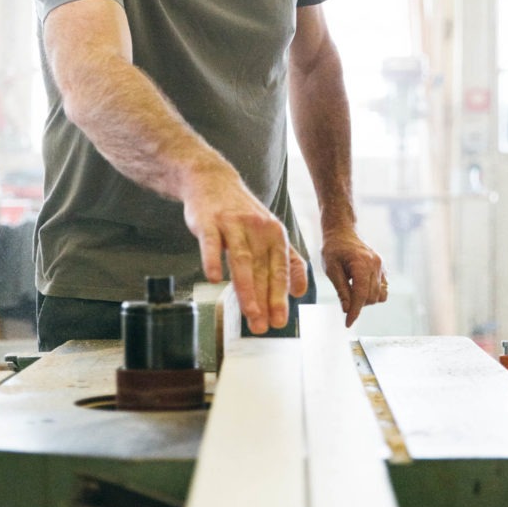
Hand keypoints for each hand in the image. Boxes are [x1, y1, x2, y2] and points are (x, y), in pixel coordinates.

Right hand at [183, 169, 307, 334]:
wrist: (212, 180)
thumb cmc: (241, 212)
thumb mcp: (269, 231)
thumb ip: (286, 259)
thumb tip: (298, 291)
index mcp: (275, 233)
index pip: (280, 269)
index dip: (280, 296)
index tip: (280, 321)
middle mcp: (257, 228)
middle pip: (262, 269)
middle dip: (264, 300)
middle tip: (263, 326)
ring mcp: (232, 223)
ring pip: (241, 259)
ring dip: (246, 288)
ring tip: (249, 312)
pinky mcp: (208, 221)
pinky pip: (211, 243)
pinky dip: (212, 260)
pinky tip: (213, 278)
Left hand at [321, 226, 386, 327]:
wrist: (342, 231)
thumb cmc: (333, 249)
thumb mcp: (331, 269)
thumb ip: (341, 290)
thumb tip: (347, 310)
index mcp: (362, 263)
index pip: (361, 294)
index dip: (355, 311)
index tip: (348, 323)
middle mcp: (376, 265)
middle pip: (371, 297)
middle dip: (358, 304)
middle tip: (344, 298)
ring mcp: (381, 266)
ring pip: (380, 296)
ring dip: (367, 300)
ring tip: (352, 291)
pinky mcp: (383, 268)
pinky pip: (384, 289)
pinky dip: (374, 293)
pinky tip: (361, 288)